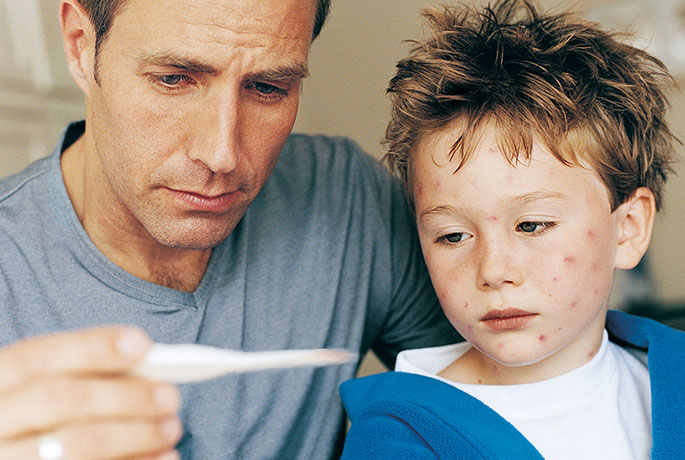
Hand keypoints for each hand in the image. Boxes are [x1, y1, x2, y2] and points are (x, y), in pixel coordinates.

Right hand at [0, 327, 181, 459]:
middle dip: (124, 395)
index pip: (40, 357)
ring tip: (171, 428)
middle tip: (170, 397)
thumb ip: (78, 374)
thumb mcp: (34, 390)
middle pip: (61, 400)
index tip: (142, 344)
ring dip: (135, 435)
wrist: (12, 453)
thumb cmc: (30, 420)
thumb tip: (144, 363)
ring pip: (76, 446)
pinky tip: (164, 457)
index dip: (93, 348)